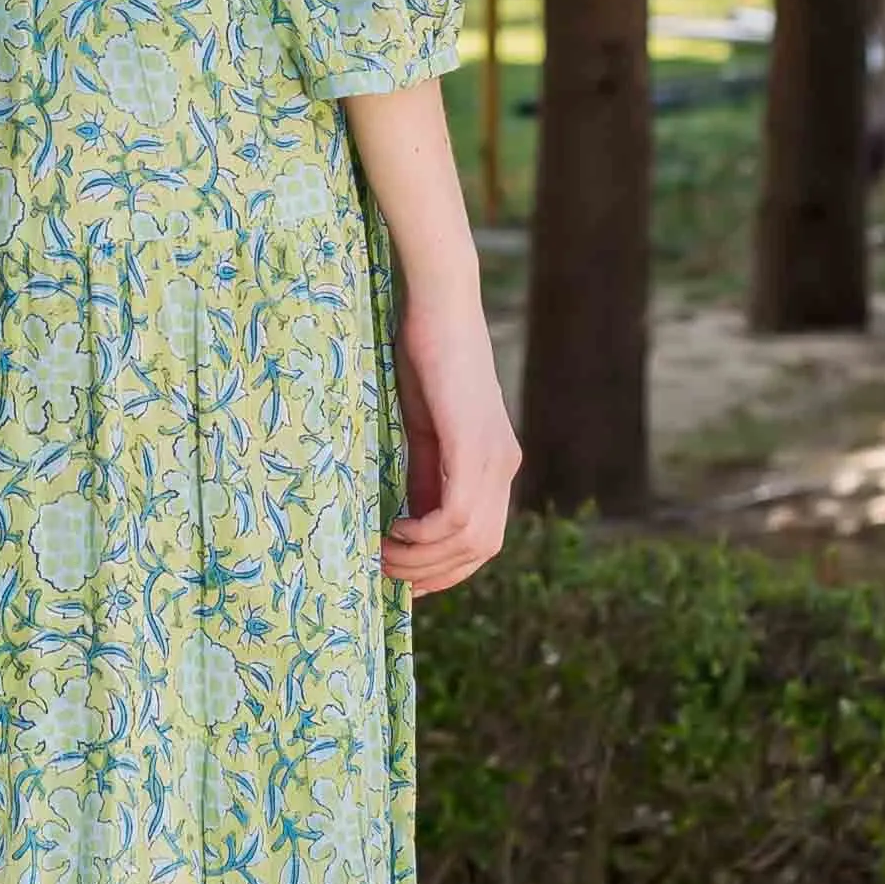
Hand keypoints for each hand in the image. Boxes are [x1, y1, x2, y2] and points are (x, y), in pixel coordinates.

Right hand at [384, 285, 517, 594]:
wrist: (439, 304)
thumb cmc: (423, 358)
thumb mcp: (422, 430)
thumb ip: (424, 475)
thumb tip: (408, 523)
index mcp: (494, 465)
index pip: (482, 543)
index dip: (444, 571)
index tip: (402, 579)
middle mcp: (503, 466)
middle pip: (479, 552)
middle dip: (430, 574)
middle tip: (383, 569)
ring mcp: (493, 456)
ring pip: (470, 541)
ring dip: (421, 559)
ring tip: (381, 551)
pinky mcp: (473, 443)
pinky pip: (459, 514)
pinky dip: (425, 534)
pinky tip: (395, 527)